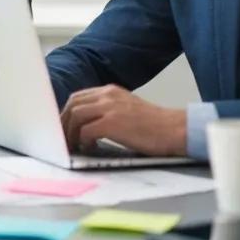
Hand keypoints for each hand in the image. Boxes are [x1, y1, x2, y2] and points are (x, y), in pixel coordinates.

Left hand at [60, 85, 186, 156]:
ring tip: (73, 146)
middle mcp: (108, 95)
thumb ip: (107, 110)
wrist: (175, 129)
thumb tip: (86, 123)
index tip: (64, 127)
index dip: (67, 113)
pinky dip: (83, 140)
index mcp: (110, 91)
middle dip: (64, 122)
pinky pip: (86, 130)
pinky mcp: (113, 123)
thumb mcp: (127, 108)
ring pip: (75, 116)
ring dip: (70, 133)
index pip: (78, 97)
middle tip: (63, 138)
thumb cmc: (154, 125)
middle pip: (73, 104)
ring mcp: (110, 108)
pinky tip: (90, 148)